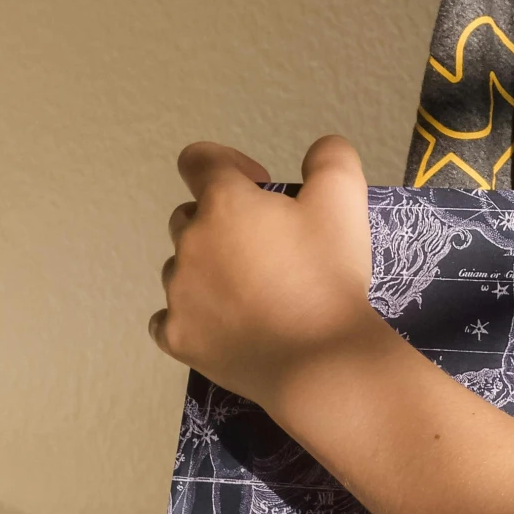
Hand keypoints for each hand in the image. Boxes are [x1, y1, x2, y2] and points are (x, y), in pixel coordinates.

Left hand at [149, 134, 378, 410]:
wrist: (323, 362)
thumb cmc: (330, 276)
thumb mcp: (345, 199)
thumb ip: (330, 157)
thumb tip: (318, 151)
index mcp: (223, 203)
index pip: (198, 159)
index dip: (229, 164)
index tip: (261, 187)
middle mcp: (189, 243)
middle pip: (188, 215)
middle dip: (220, 221)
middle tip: (266, 247)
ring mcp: (178, 294)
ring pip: (180, 268)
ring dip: (207, 269)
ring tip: (253, 292)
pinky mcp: (177, 339)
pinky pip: (169, 318)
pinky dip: (193, 316)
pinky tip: (226, 325)